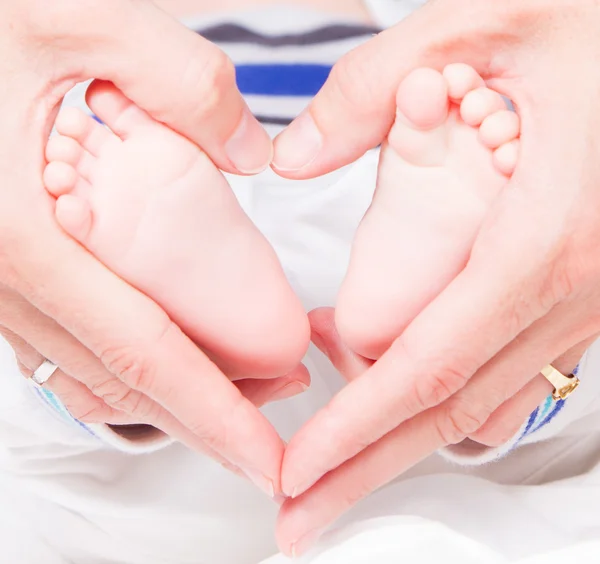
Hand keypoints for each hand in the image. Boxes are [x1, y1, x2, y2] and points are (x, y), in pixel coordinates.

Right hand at [0, 0, 281, 494]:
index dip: (215, 414)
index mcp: (24, 237)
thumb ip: (186, 84)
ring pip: (96, 370)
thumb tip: (251, 150)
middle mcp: (3, 279)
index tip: (265, 459)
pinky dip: (131, 360)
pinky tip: (172, 340)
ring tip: (247, 371)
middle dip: (212, 408)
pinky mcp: (1, 273)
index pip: (146, 354)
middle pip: (128, 378)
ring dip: (176, 387)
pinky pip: (69, 344)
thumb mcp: (83, 24)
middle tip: (284, 394)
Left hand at [273, 0, 599, 552]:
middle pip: (449, 412)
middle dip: (366, 472)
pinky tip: (391, 397)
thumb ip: (372, 88)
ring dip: (399, 444)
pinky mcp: (577, 294)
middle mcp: (574, 290)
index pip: (428, 367)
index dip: (357, 430)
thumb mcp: (486, 24)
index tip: (299, 471)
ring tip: (332, 473)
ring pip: (479, 401)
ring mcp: (583, 302)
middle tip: (300, 518)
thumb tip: (293, 155)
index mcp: (549, 241)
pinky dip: (438, 396)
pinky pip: (504, 369)